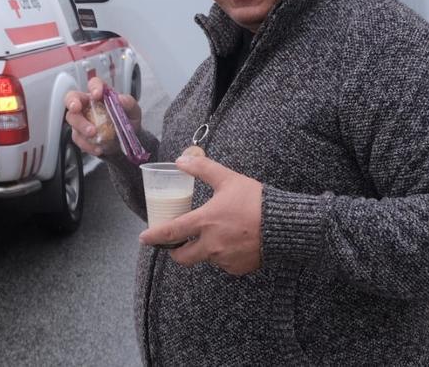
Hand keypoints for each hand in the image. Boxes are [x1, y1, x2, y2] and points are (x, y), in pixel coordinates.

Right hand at [63, 76, 140, 158]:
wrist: (125, 143)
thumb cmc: (127, 122)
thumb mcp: (134, 112)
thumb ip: (129, 104)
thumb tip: (121, 99)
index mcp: (101, 95)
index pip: (94, 83)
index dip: (93, 87)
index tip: (97, 94)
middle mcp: (88, 104)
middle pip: (72, 98)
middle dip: (72, 102)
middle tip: (77, 109)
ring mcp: (82, 119)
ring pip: (72, 119)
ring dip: (81, 126)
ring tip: (94, 134)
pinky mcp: (80, 134)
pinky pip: (78, 137)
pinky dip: (87, 144)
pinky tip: (98, 148)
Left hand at [139, 154, 262, 275]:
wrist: (285, 224)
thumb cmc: (256, 200)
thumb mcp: (228, 179)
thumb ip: (202, 169)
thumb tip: (181, 160)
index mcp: (205, 222)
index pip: (171, 233)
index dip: (154, 237)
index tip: (144, 238)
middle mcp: (211, 245)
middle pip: (182, 257)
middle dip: (175, 252)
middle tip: (176, 244)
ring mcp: (224, 259)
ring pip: (205, 258)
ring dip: (204, 250)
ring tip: (217, 235)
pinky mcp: (237, 268)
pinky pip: (223, 263)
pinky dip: (223, 255)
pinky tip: (234, 242)